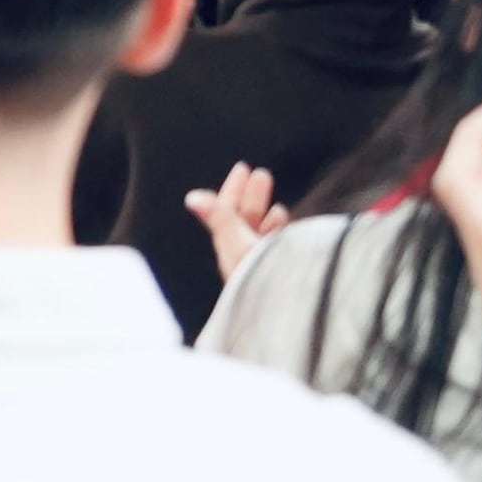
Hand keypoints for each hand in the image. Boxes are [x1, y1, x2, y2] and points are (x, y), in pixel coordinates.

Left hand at [185, 163, 290, 285]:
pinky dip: (276, 229)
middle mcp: (243, 257)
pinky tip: (282, 218)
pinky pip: (274, 245)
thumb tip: (192, 198)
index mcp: (229, 249)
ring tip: (273, 199)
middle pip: (243, 220)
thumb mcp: (239, 243)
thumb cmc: (262, 278)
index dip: (233, 190)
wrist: (289, 313)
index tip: (243, 168)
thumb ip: (220, 218)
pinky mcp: (278, 271)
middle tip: (260, 173)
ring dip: (265, 211)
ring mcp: (261, 265)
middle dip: (250, 197)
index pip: (226, 212)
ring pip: (260, 232)